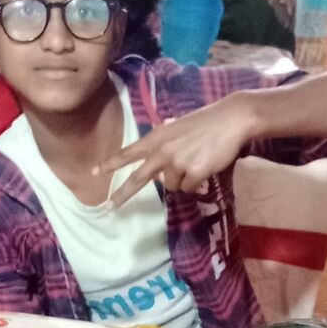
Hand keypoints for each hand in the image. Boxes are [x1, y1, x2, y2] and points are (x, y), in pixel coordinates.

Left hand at [94, 94, 253, 206]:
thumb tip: (159, 174)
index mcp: (156, 138)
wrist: (232, 119)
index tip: (94, 172)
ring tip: (196, 161)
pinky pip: (189, 188)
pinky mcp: (193, 173)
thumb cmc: (205, 123)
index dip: (111, 163)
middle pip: (137, 179)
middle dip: (122, 195)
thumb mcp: (176, 129)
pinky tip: (205, 165)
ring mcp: (177, 163)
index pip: (128, 153)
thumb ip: (163, 147)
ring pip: (172, 187)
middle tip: (109, 208)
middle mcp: (162, 152)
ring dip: (182, 180)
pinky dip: (196, 182)